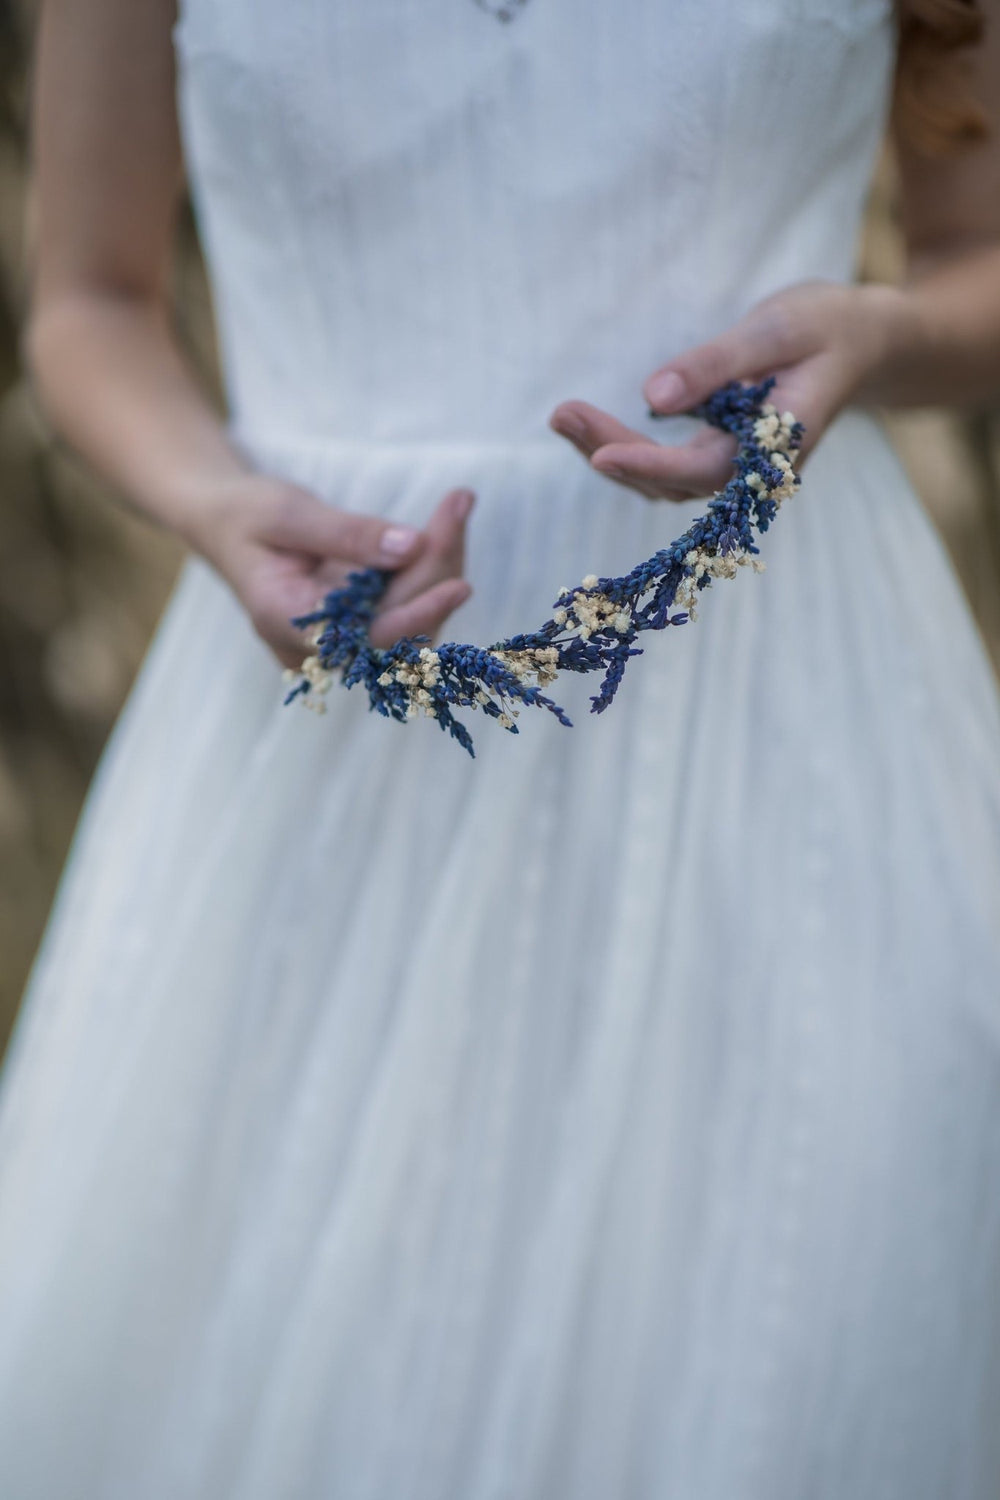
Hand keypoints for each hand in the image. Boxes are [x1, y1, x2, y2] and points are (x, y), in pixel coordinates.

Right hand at [195, 474, 474, 667]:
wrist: (225, 522)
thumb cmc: (245, 514)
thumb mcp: (287, 513)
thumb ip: (347, 534)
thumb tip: (412, 546)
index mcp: (285, 622)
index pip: (365, 638)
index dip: (415, 616)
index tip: (458, 585)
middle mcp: (318, 643)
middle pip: (398, 624)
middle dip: (436, 566)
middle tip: (459, 503)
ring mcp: (342, 636)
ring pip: (412, 615)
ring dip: (442, 562)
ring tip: (457, 504)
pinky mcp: (361, 620)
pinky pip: (407, 601)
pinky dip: (431, 563)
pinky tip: (447, 521)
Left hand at [548, 280, 907, 499]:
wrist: (863, 343)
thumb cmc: (826, 328)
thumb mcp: (777, 330)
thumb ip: (717, 364)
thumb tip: (653, 397)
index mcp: (775, 446)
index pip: (701, 469)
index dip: (649, 464)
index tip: (600, 452)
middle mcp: (751, 471)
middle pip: (670, 482)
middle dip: (611, 451)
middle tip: (562, 414)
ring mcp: (734, 468)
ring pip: (662, 481)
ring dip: (610, 453)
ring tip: (564, 417)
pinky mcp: (719, 456)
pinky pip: (666, 467)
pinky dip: (626, 450)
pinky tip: (590, 428)